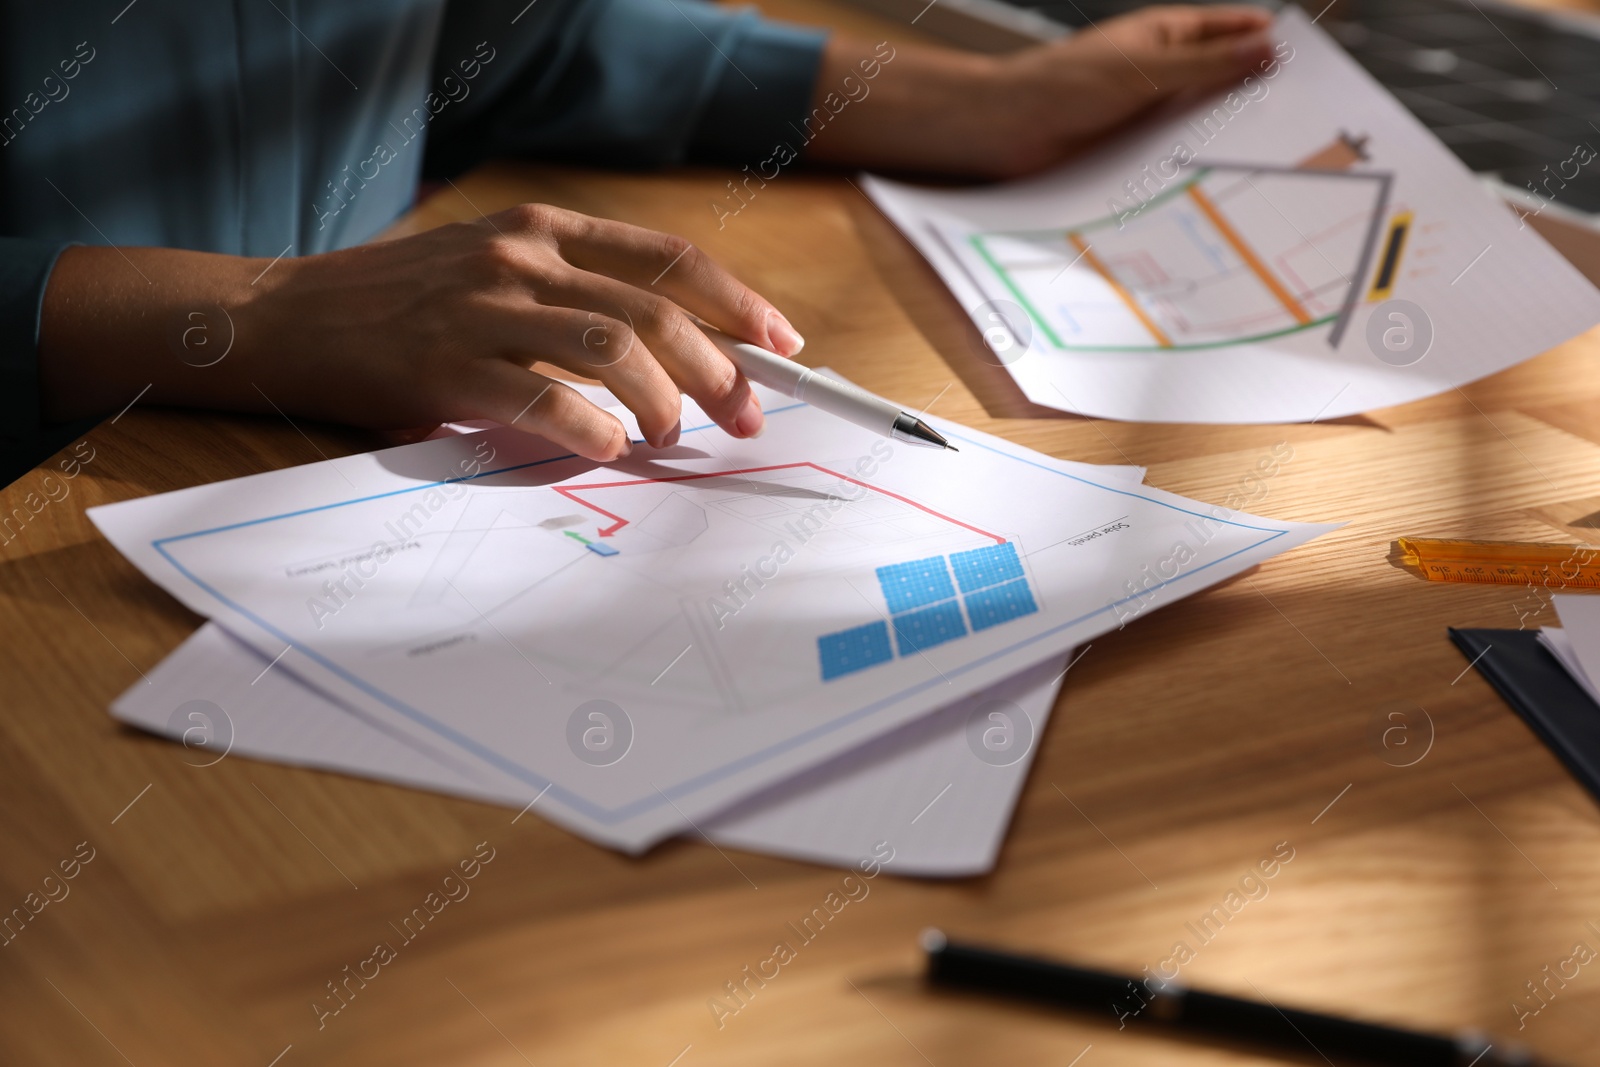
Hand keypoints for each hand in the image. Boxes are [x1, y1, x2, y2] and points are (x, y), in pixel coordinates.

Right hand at [41, 204, 804, 461]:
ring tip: (671, 438)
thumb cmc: (399, 307)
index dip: (737, 303)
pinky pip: (545, 398)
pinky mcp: (447, 364)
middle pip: (657, 310)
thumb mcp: (492, 272)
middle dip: (720, 368)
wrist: (285, 317)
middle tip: (746, 416)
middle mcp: (522, 257)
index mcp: (543, 231)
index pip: (668, 260)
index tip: (782, 344)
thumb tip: (671, 359)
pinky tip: (608, 447)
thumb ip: (570, 299)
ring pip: (615, 347)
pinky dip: (592, 428)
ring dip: (664, 401)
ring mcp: (484, 306)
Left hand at [806, 6, 1273, 178]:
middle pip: (1226, 82)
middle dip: (1260, 101)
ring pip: (1204, 125)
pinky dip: (1197, 168)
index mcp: (1167, 35)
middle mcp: (1161, 73)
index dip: (1273, 46)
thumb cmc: (1060, 85)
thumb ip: (1207, 64)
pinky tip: (1222, 189)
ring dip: (1228, 142)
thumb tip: (1268, 48)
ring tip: (1275, 166)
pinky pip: (1176, 159)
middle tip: (1309, 129)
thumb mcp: (1144, 70)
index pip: (1237, 30)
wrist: (1002, 132)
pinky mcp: (1132, 153)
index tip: (1314, 71)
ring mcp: (1148, 114)